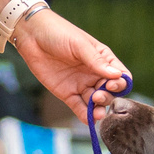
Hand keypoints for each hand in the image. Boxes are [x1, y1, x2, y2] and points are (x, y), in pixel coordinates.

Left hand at [14, 9, 128, 119]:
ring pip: (95, 102)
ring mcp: (81, 84)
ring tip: (97, 113)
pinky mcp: (67, 93)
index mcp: (103, 59)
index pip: (120, 75)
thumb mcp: (80, 45)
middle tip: (98, 96)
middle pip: (109, 91)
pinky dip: (85, 115)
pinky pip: (79, 107)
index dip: (121, 83)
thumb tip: (117, 76)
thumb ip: (97, 61)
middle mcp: (94, 74)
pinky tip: (89, 120)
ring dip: (98, 109)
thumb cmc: (59, 33)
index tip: (112, 84)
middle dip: (107, 97)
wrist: (32, 36)